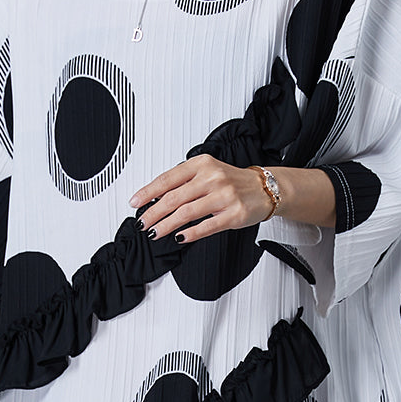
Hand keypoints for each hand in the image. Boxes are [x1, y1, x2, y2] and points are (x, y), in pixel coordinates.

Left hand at [128, 154, 272, 243]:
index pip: (168, 178)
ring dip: (167, 225)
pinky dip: (191, 233)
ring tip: (155, 232)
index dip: (148, 192)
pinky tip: (180, 237)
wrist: (265, 188)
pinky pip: (207, 226)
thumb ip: (184, 181)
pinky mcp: (233, 214)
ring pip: (186, 213)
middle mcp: (212, 178)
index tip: (136, 202)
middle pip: (174, 197)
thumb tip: (156, 196)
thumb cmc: (233, 181)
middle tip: (143, 222)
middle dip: (154, 212)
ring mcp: (224, 196)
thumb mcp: (207, 171)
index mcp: (202, 164)